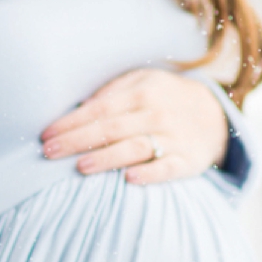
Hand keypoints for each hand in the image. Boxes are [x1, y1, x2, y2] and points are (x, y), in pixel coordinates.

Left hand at [41, 68, 228, 185]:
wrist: (215, 114)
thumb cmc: (164, 98)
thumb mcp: (142, 82)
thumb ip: (111, 92)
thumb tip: (77, 107)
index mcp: (141, 92)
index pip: (99, 109)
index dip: (71, 122)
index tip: (45, 135)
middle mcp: (156, 114)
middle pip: (111, 128)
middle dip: (77, 140)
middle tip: (49, 153)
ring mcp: (174, 137)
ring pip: (136, 148)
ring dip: (107, 157)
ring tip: (80, 167)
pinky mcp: (188, 161)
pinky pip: (168, 168)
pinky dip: (150, 173)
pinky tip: (129, 179)